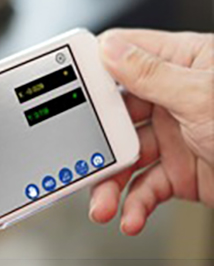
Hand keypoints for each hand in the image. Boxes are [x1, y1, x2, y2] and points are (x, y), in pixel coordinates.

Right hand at [90, 29, 213, 234]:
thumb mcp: (203, 95)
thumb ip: (152, 73)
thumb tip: (110, 50)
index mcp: (179, 65)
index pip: (122, 57)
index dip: (92, 70)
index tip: (65, 87)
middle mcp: (171, 99)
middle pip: (115, 115)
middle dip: (96, 140)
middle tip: (78, 157)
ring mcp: (174, 137)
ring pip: (125, 157)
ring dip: (110, 184)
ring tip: (101, 204)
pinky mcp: (179, 173)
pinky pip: (145, 187)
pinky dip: (134, 204)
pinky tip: (130, 215)